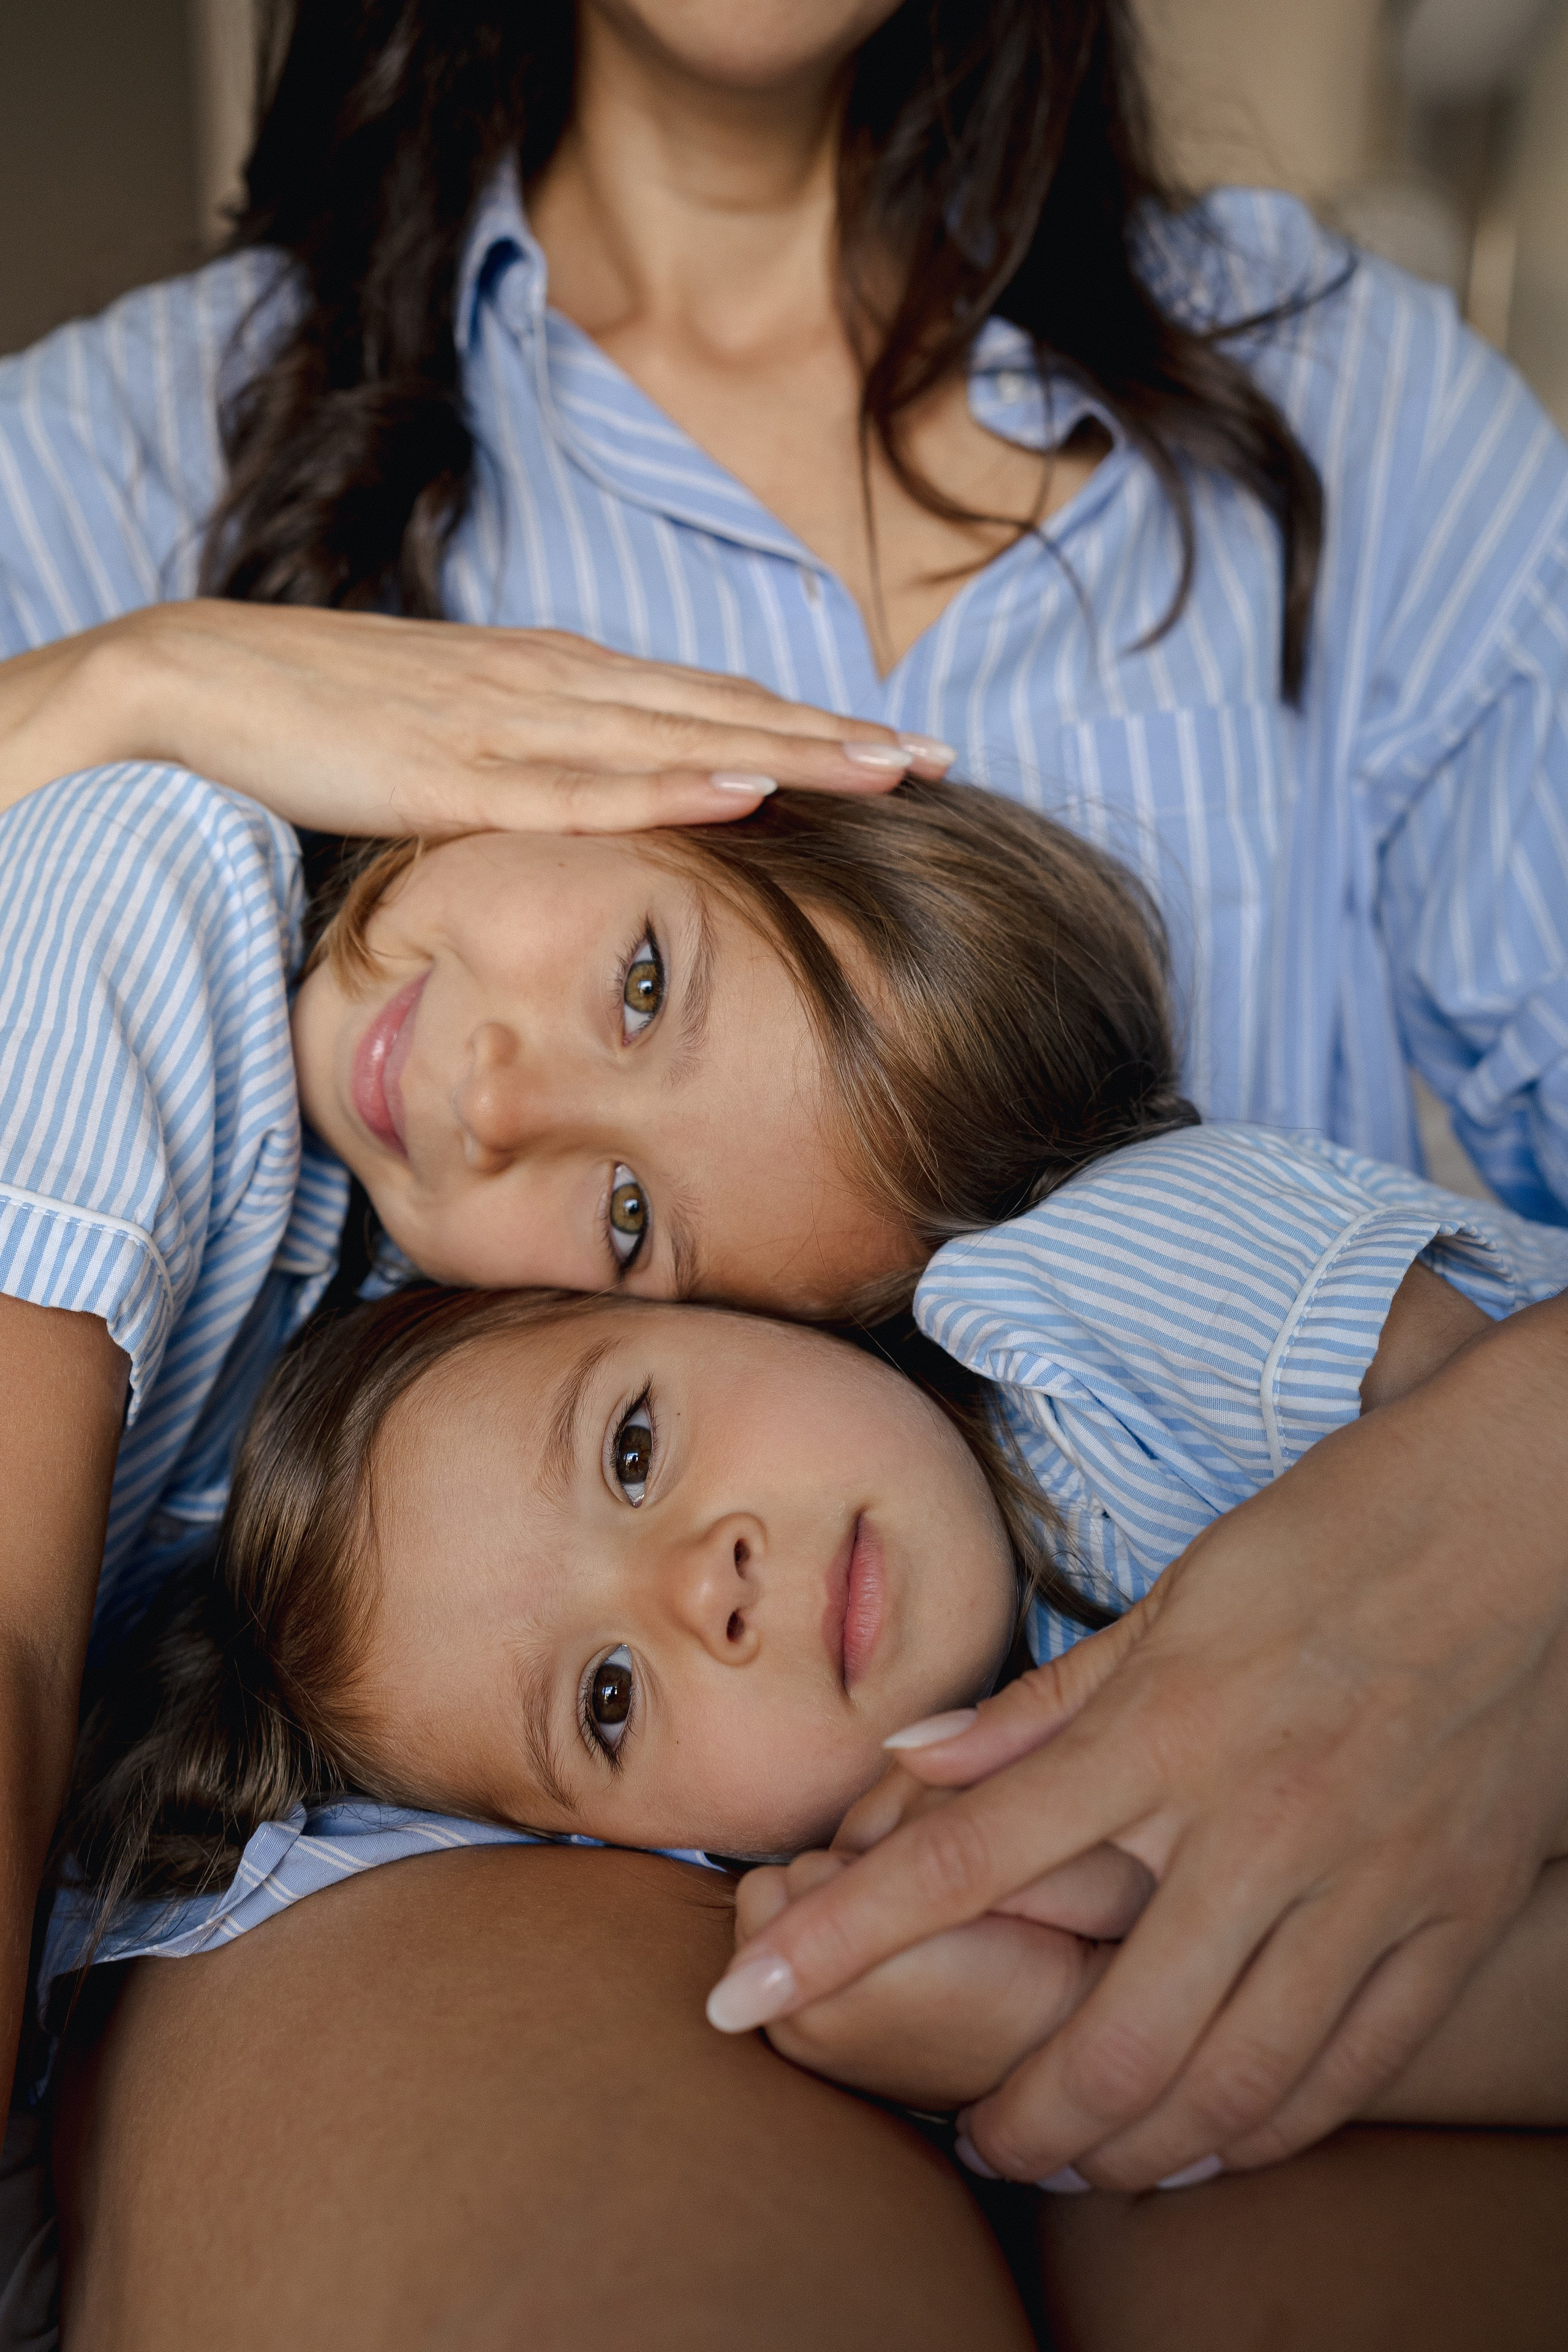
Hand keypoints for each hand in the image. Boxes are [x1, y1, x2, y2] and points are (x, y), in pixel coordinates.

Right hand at [0, 604, 949, 835]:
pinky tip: (749, 785)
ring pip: (680, 740)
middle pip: (722, 714)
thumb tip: (600, 796)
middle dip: (836, 740)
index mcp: (556, 679)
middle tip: (943, 762)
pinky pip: (586, 785)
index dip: (807, 725)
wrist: (203, 680)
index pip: (706, 702)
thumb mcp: (455, 733)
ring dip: (790, 753)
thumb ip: (534, 759)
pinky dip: (675, 784)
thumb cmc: (326, 714)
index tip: (899, 751)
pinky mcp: (461, 774)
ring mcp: (512, 724)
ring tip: (888, 770)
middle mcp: (555, 687)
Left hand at [707, 1293, 1567, 2187]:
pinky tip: (1211, 2143)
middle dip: (1017, 2114)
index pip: (961, 1863)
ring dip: (1133, 2146)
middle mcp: (1255, 1822)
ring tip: (1076, 2163)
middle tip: (971, 2141)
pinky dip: (1270, 2128)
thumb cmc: (1333, 1536)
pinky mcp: (1451, 1913)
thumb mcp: (1173, 1598)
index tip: (738, 2000)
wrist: (1523, 1517)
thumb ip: (1041, 1707)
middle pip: (1108, 2030)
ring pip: (1233, 2079)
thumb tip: (912, 1767)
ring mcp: (1364, 1881)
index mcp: (1163, 1730)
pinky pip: (1352, 2065)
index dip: (837, 1943)